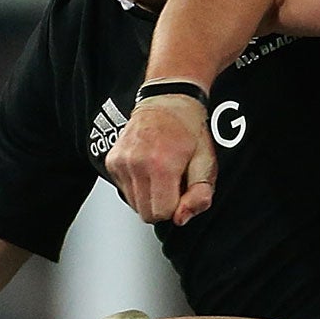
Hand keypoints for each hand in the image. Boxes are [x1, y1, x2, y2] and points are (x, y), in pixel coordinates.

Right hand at [106, 96, 218, 224]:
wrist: (167, 100)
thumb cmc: (189, 129)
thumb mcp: (206, 163)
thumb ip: (199, 195)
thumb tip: (180, 218)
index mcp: (162, 165)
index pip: (162, 214)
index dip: (176, 209)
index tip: (182, 191)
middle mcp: (136, 163)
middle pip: (145, 213)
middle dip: (161, 205)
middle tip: (172, 184)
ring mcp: (121, 162)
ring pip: (133, 204)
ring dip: (149, 196)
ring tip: (160, 174)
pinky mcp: (112, 161)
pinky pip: (124, 190)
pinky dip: (137, 186)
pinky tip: (148, 168)